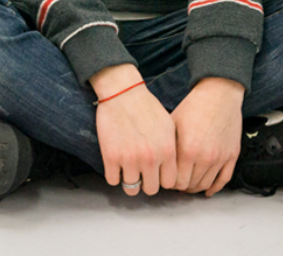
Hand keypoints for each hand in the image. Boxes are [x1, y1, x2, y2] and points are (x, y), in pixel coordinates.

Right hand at [91, 64, 176, 196]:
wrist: (123, 93)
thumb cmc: (146, 106)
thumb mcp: (168, 125)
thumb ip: (171, 149)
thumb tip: (171, 170)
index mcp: (167, 150)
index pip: (169, 183)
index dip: (162, 179)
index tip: (157, 174)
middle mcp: (150, 158)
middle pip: (150, 189)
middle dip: (146, 182)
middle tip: (141, 172)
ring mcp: (130, 159)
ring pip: (131, 189)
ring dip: (129, 180)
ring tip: (128, 168)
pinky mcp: (111, 157)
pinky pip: (113, 180)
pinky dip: (114, 174)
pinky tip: (116, 163)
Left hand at [172, 77, 244, 196]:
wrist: (219, 94)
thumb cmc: (194, 105)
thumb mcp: (172, 124)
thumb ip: (167, 147)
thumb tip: (157, 164)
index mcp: (187, 150)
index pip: (175, 181)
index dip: (168, 181)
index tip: (166, 178)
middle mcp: (205, 157)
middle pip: (189, 185)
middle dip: (180, 185)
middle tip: (176, 180)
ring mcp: (220, 158)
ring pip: (205, 185)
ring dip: (195, 186)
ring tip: (189, 182)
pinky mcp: (232, 155)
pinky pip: (223, 180)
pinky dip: (214, 188)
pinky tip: (207, 189)